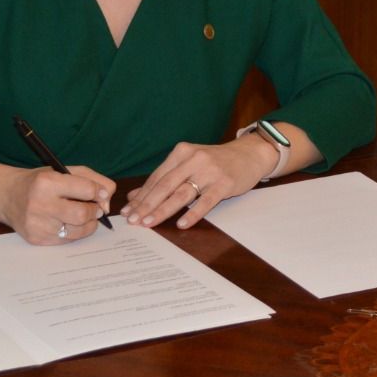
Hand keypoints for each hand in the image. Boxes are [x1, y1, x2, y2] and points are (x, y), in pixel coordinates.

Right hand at [0, 164, 115, 245]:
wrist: (8, 196)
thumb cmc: (41, 182)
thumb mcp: (65, 170)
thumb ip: (93, 180)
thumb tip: (106, 201)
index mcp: (47, 182)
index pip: (86, 189)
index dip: (99, 192)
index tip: (100, 193)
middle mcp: (40, 204)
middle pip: (83, 214)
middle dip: (95, 212)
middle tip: (95, 208)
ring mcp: (37, 224)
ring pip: (77, 231)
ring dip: (88, 224)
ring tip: (84, 216)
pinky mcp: (36, 239)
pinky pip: (67, 240)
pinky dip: (74, 232)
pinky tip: (69, 223)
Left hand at [122, 138, 273, 229]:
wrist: (249, 154)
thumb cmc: (215, 162)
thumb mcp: (188, 164)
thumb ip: (163, 178)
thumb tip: (134, 196)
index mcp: (182, 152)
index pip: (157, 177)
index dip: (141, 196)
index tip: (127, 212)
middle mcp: (194, 159)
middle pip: (165, 185)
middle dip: (146, 205)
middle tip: (133, 221)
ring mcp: (210, 170)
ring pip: (182, 193)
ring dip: (163, 210)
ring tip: (149, 223)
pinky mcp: (225, 182)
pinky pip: (206, 200)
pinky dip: (193, 213)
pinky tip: (182, 224)